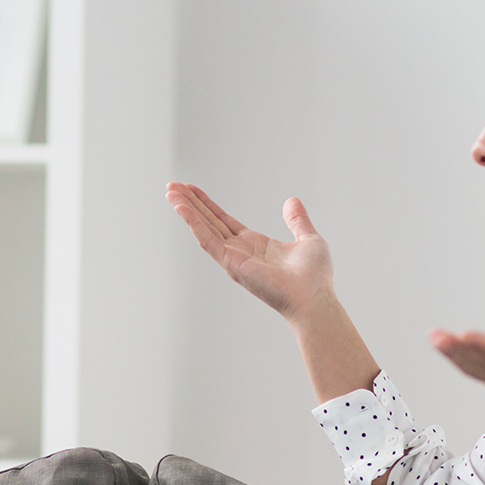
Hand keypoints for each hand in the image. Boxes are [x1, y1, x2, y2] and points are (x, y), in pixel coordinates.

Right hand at [167, 183, 335, 322]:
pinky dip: (192, 222)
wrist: (314, 297)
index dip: (208, 205)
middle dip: (191, 203)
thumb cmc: (314, 278)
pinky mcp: (230, 264)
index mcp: (255, 246)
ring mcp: (233, 258)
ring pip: (203, 229)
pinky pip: (207, 239)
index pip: (224, 221)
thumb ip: (297, 220)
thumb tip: (292, 200)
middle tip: (172, 186)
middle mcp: (239, 252)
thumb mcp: (308, 239)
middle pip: (209, 222)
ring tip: (170, 192)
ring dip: (186, 210)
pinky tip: (181, 207)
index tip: (193, 190)